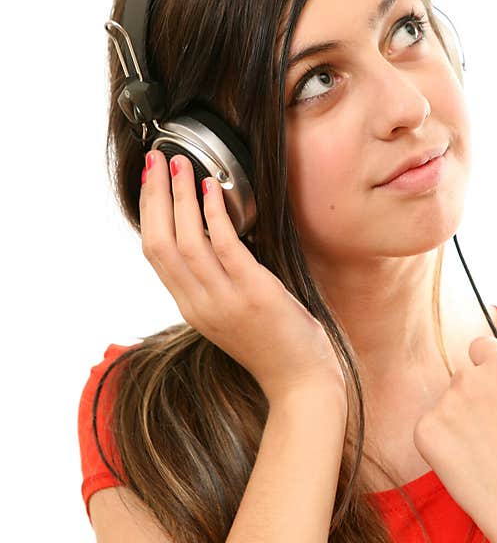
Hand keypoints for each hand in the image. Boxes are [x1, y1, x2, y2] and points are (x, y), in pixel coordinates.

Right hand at [139, 150, 345, 406]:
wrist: (301, 384)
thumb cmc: (276, 347)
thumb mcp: (234, 315)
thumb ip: (219, 284)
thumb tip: (221, 239)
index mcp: (192, 307)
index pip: (155, 254)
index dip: (149, 214)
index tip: (151, 181)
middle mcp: (198, 303)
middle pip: (159, 243)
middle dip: (155, 196)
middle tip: (156, 159)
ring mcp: (224, 300)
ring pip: (185, 241)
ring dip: (180, 196)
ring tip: (181, 164)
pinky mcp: (253, 293)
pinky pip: (224, 245)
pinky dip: (215, 213)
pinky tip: (214, 188)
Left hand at [412, 336, 496, 542]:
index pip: (481, 347)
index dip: (492, 371)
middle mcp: (471, 377)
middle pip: (463, 377)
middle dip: (476, 397)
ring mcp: (445, 404)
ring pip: (447, 404)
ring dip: (459, 421)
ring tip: (487, 454)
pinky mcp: (425, 432)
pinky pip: (431, 429)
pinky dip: (443, 444)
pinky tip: (468, 464)